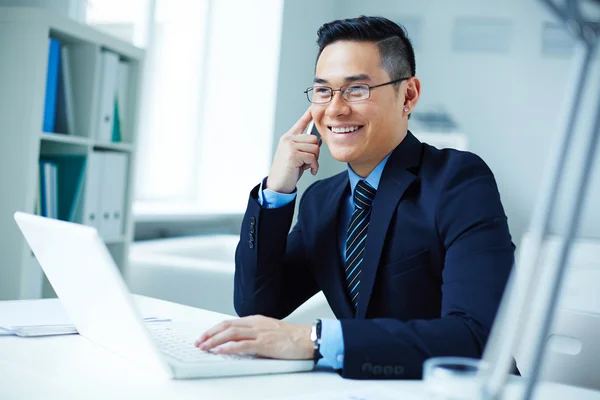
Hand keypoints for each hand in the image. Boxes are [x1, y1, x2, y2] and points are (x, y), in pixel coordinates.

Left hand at [194, 315, 312, 359]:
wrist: (308, 339)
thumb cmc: (292, 337)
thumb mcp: (270, 331)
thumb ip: (255, 334)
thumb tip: (240, 343)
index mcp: (256, 320)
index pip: (230, 322)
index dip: (214, 329)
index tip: (205, 336)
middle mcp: (256, 324)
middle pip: (226, 325)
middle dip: (209, 334)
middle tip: (198, 342)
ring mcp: (260, 333)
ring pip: (231, 333)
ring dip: (214, 340)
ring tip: (204, 347)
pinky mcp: (265, 344)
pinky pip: (242, 345)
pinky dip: (228, 348)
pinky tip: (220, 351)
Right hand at [266, 107, 321, 193]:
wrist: (278, 184)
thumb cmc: (288, 171)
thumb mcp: (297, 156)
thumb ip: (306, 147)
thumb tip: (319, 141)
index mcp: (288, 138)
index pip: (301, 123)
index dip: (308, 114)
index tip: (314, 106)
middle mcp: (288, 139)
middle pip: (314, 138)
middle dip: (316, 152)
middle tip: (309, 162)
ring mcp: (289, 146)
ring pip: (315, 148)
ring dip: (315, 160)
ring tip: (307, 166)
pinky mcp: (293, 154)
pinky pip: (313, 157)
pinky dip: (315, 166)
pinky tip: (310, 171)